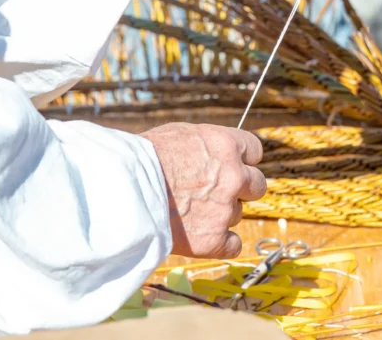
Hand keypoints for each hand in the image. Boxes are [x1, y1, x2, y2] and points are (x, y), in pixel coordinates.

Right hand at [141, 123, 266, 258]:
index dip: (243, 160)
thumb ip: (206, 146)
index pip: (255, 151)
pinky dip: (220, 243)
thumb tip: (212, 152)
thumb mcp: (179, 135)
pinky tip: (202, 237)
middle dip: (240, 189)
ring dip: (221, 214)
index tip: (232, 166)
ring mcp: (225, 209)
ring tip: (189, 212)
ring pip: (237, 214)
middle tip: (215, 192)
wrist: (123, 190)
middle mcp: (234, 176)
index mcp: (226, 145)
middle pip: (257, 185)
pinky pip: (233, 245)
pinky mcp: (213, 240)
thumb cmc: (142, 158)